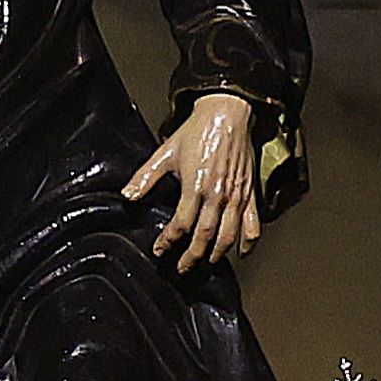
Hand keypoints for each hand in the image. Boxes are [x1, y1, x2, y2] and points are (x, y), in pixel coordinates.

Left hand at [120, 95, 264, 270]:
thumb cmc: (198, 130)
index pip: (181, 224)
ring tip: (205, 262)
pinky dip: (248, 242)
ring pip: (229, 235)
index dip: (168, 241)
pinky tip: (240, 252)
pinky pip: (253, 224)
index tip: (160, 250)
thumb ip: (146, 177)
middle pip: (205, 236)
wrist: (227, 113)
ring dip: (216, 253)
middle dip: (191, 256)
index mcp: (196, 186)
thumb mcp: (166, 152)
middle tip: (181, 267)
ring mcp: (236, 196)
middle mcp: (218, 194)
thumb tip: (127, 195)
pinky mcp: (249, 192)